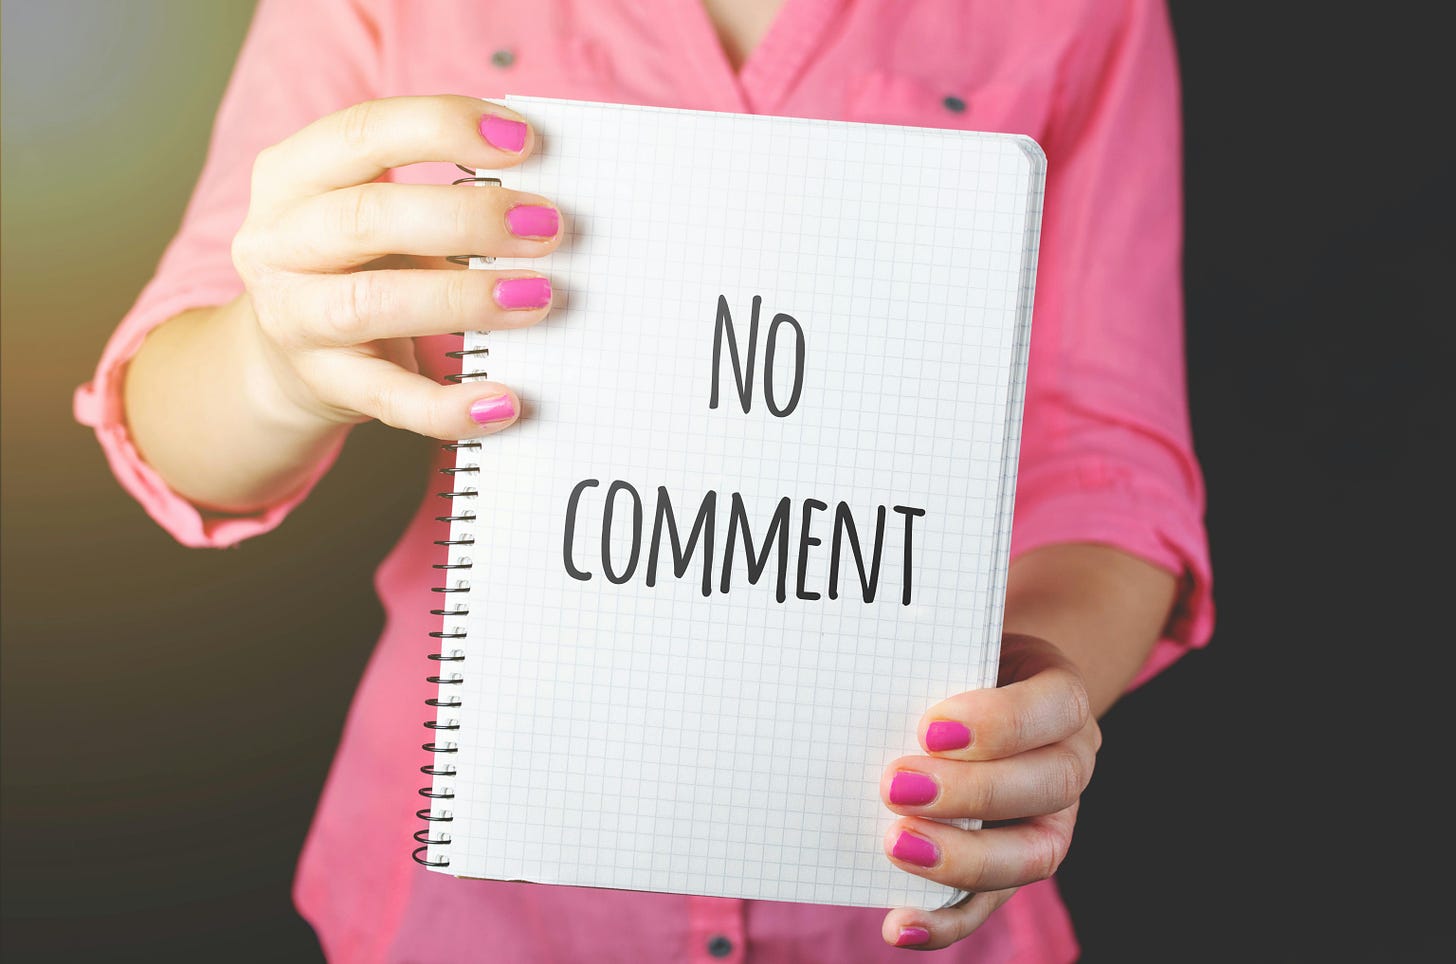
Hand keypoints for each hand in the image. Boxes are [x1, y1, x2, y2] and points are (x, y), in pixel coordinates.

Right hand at [228, 94, 559, 439]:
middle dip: (468, 218)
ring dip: (464, 298)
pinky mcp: (326, 384)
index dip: (443, 127)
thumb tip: (544, 202)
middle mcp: (279, 242)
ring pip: (373, 302)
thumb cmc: (358, 263)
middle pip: (368, 216)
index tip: (524, 140)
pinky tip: (504, 402)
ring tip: (536, 297)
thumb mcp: (378, 210)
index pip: (363, 132)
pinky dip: (449, 405)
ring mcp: (294, 318)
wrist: (286, 358)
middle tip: (547, 227)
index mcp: (292, 175)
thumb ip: (440, 194)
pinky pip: (391, 399)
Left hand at [878, 634, 1099, 949]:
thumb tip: (868, 675)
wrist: (987, 690)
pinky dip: (944, 921)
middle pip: (1047, 786)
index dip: (1000, 722)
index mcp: (1063, 698)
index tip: (931, 726)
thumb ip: (933, 660)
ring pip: (1030, 854)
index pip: (1055, 708)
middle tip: (896, 785)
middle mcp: (1069, 762)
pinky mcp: (1010, 865)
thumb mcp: (959, 646)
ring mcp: (1049, 821)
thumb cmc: (961, 665)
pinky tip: (898, 924)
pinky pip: (988, 903)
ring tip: (896, 844)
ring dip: (961, 857)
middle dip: (971, 791)